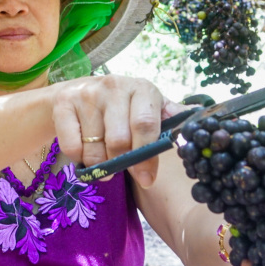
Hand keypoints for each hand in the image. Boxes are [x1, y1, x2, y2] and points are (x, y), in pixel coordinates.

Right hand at [49, 75, 169, 188]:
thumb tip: (200, 122)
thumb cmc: (123, 107)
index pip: (145, 125)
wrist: (78, 91)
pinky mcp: (63, 103)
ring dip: (99, 164)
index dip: (146, 156)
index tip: (147, 179)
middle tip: (120, 171)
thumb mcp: (150, 108)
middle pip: (119, 140)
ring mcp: (87, 93)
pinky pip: (72, 147)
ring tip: (102, 160)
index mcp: (142, 89)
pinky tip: (84, 151)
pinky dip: (79, 159)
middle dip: (120, 164)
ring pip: (95, 148)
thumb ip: (172, 117)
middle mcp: (114, 86)